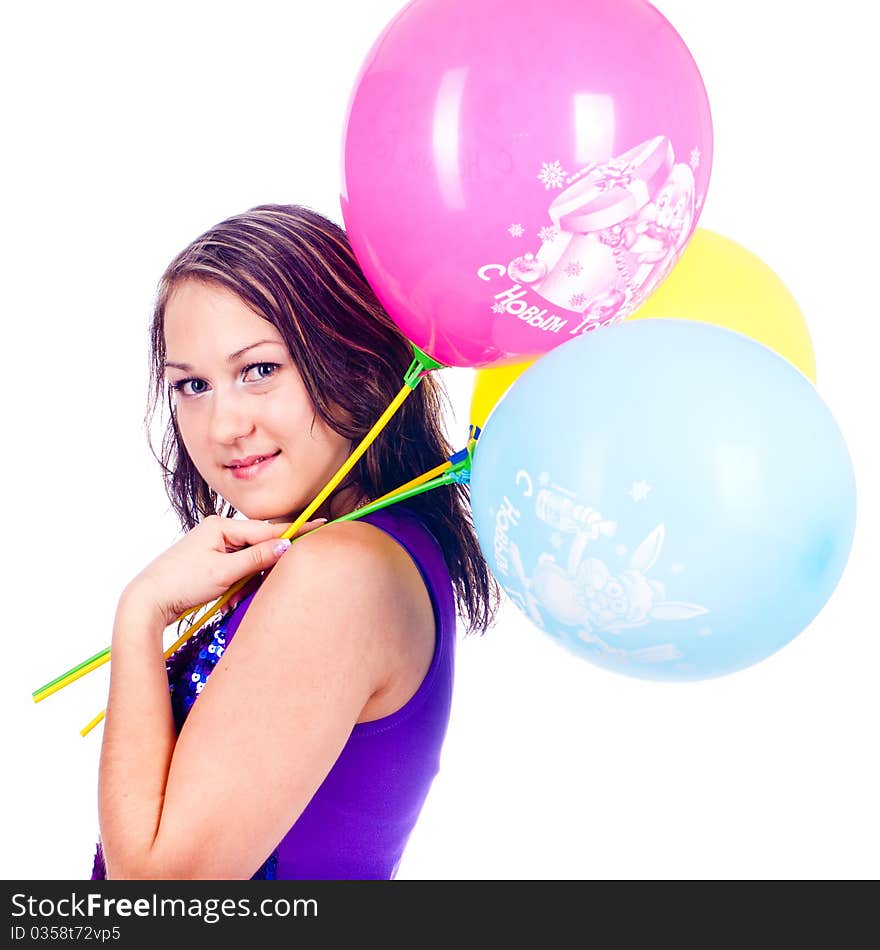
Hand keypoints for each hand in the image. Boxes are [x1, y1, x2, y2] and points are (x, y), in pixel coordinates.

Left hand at [122, 515, 325, 627]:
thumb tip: (285, 546)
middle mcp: (219, 531)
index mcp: (221, 526)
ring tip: (231, 596)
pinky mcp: (212, 561)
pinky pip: (238, 568)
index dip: (294, 531)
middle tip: (253, 585)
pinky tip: (226, 598)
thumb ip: (257, 558)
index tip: (320, 524)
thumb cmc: (181, 583)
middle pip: (259, 544)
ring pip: (249, 559)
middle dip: (263, 567)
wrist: (147, 600)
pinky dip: (238, 583)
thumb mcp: (223, 572)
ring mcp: (215, 545)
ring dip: (248, 580)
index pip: (267, 529)